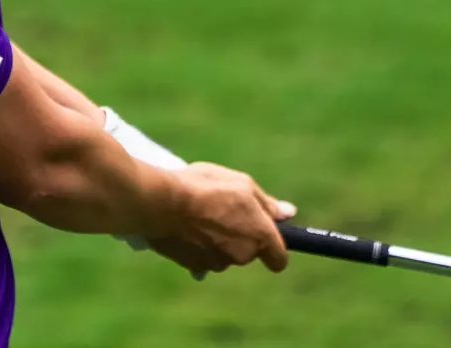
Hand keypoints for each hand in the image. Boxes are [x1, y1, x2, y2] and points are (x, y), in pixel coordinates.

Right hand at [153, 162, 295, 273]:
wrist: (161, 203)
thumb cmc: (204, 187)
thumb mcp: (240, 184)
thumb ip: (266, 203)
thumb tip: (289, 214)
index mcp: (260, 235)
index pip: (279, 259)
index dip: (274, 248)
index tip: (263, 234)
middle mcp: (242, 255)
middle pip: (248, 252)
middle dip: (240, 236)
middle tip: (222, 210)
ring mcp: (218, 263)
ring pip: (224, 254)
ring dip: (218, 240)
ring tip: (200, 216)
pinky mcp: (194, 267)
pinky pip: (203, 258)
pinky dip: (199, 246)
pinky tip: (186, 227)